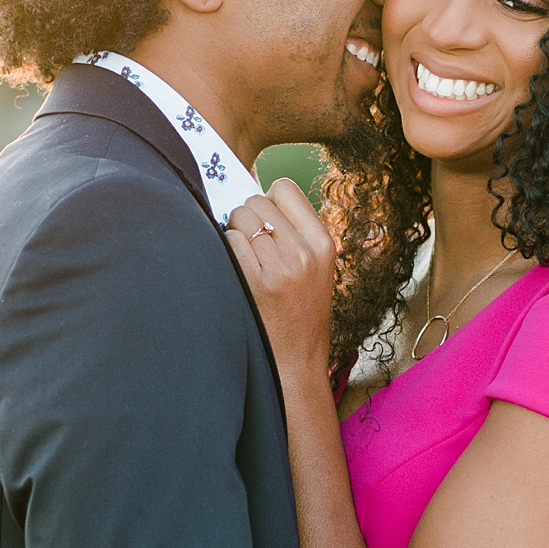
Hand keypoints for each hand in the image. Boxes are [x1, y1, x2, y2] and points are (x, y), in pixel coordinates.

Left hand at [227, 178, 336, 382]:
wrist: (298, 359)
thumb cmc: (302, 311)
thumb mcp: (316, 267)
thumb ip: (294, 230)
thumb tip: (255, 194)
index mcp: (323, 242)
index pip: (285, 188)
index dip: (268, 198)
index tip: (265, 218)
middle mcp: (303, 251)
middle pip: (257, 201)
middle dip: (247, 216)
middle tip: (252, 243)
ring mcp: (280, 267)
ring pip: (239, 218)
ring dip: (233, 232)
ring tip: (245, 257)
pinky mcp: (256, 282)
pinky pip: (229, 241)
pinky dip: (226, 249)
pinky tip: (236, 269)